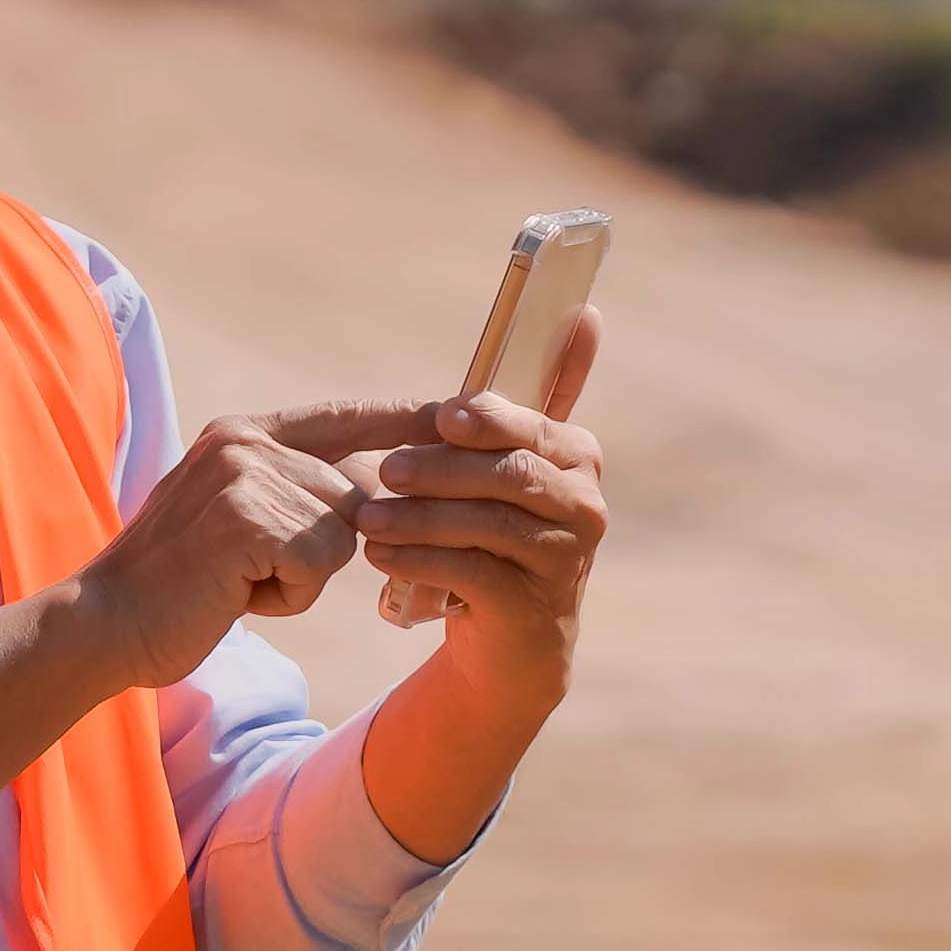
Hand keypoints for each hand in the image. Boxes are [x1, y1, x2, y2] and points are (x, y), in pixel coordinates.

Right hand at [76, 409, 379, 682]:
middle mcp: (246, 440)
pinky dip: (288, 595)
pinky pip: (320, 563)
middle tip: (249, 571)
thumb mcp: (243, 521)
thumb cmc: (182, 587)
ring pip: (344, 531)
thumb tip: (379, 487)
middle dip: (322, 550)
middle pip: (356, 492)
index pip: (346, 416)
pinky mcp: (247, 516)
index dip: (405, 419)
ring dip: (303, 576)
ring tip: (239, 581)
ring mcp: (245, 473)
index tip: (459, 413)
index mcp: (244, 434)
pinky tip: (236, 595)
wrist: (107, 623)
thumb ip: (298, 494)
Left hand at [353, 310, 610, 687]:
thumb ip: (528, 402)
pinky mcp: (533, 605)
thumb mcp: (511, 466)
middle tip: (386, 469)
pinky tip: (381, 554)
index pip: (530, 424)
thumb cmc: (500, 534)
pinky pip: (470, 572)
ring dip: (420, 517)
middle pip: (509, 474)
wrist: (513, 639)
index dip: (487, 419)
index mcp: (577, 455)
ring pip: (487, 524)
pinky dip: (420, 560)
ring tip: (365, 517)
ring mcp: (565, 558)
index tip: (442, 418)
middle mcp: (584, 504)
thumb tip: (585, 311)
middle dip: (441, 469)